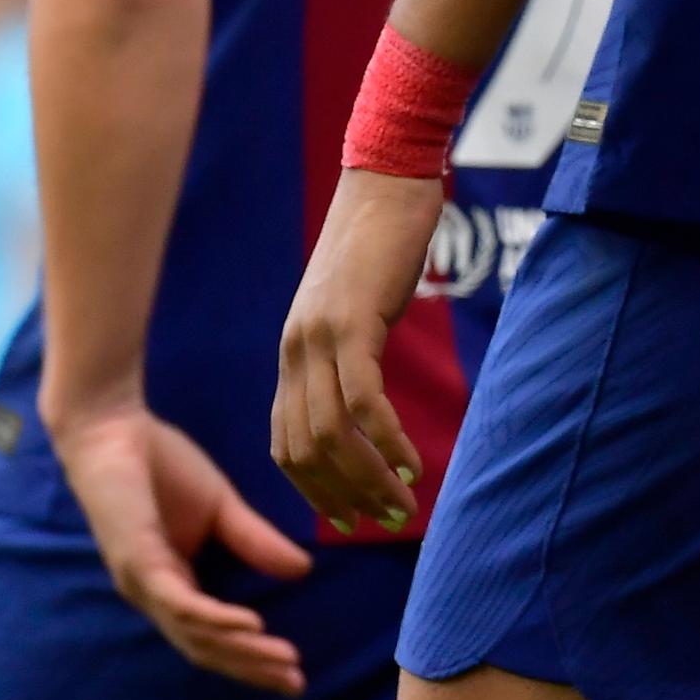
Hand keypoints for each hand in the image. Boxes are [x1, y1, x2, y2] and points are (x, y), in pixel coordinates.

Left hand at [45, 397, 313, 694]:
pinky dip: (215, 619)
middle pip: (204, 648)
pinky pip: (180, 602)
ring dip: (241, 651)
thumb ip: (255, 540)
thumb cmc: (159, 465)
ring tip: (282, 659)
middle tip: (295, 684)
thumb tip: (303, 571)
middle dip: (251, 668)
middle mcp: (154, 595)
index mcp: (170, 585)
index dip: (250, 658)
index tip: (293, 671)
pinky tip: (250, 625)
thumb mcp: (221, 507)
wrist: (114, 428)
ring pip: (195, 634)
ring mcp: (144, 582)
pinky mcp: (139, 561)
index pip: (210, 637)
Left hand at [270, 167, 438, 535]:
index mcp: (294, 351)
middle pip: (303, 451)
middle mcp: (296, 350)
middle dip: (342, 498)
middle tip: (385, 522)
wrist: (387, 178)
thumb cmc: (383, 239)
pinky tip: (412, 461)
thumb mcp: (359, 306)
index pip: (286, 443)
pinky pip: (364, 402)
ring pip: (331, 436)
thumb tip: (370, 394)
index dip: (316, 490)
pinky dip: (387, 441)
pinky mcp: (352, 322)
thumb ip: (353, 349)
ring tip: (403, 505)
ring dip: (367, 481)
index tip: (353, 516)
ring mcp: (319, 337)